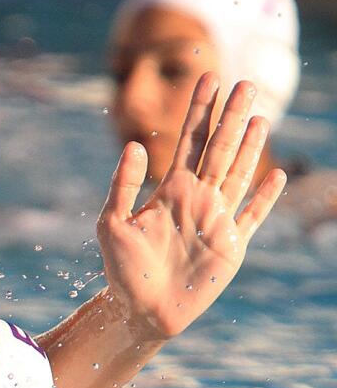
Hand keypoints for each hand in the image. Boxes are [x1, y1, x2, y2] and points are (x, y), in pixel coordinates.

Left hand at [97, 73, 284, 342]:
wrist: (139, 310)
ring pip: (239, 173)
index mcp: (170, 189)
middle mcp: (197, 198)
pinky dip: (264, 198)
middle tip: (245, 82)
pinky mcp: (231, 246)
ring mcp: (217, 219)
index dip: (200, 110)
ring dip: (251, 147)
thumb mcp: (111, 223)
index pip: (189, 141)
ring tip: (260, 117)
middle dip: (232, 116)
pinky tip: (276, 176)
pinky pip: (252, 217)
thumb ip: (123, 185)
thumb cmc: (121, 269)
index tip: (208, 77)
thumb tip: (134, 145)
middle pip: (220, 148)